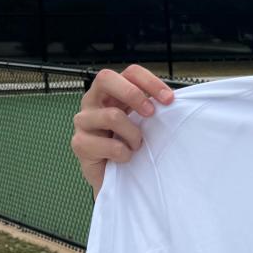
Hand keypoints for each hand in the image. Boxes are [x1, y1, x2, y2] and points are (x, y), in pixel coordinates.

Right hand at [71, 65, 174, 194]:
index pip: (129, 73)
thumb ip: (151, 109)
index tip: (169, 99)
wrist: (116, 180)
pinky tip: (125, 158)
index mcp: (112, 92)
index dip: (150, 81)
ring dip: (133, 134)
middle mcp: (94, 101)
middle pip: (106, 78)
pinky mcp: (80, 143)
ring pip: (111, 115)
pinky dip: (123, 153)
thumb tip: (172, 101)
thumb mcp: (143, 124)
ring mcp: (83, 121)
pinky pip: (108, 144)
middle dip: (133, 94)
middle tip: (151, 113)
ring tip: (136, 146)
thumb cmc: (130, 147)